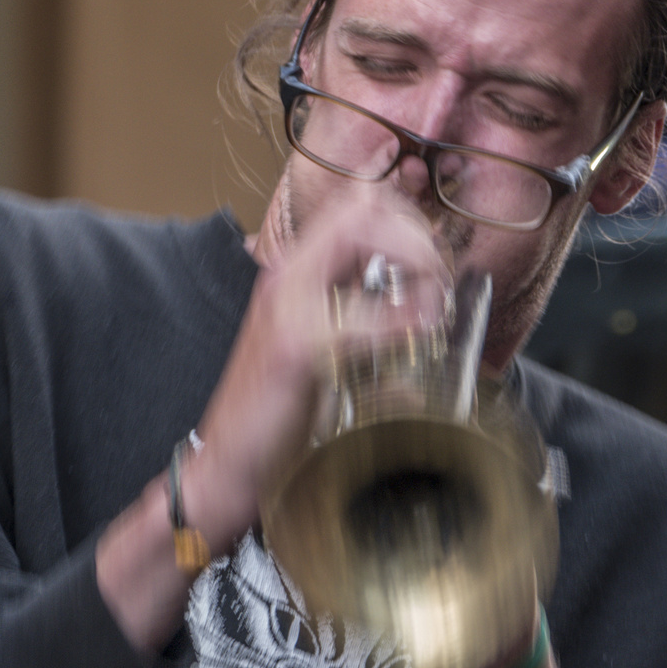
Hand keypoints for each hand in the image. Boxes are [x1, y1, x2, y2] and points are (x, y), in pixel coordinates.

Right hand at [97, 183, 448, 650]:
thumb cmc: (278, 412)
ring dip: (414, 261)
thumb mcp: (327, 348)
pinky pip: (359, 317)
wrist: (226, 465)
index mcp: (297, 272)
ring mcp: (287, 306)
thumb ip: (364, 318)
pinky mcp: (295, 349)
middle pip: (363, 206)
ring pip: (360, 233)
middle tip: (440, 282)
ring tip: (432, 309)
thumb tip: (421, 306)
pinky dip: (400, 322)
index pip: (356, 202)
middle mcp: (288, 276)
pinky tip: (419, 336)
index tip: (436, 252)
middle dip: (418, 234)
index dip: (405, 211)